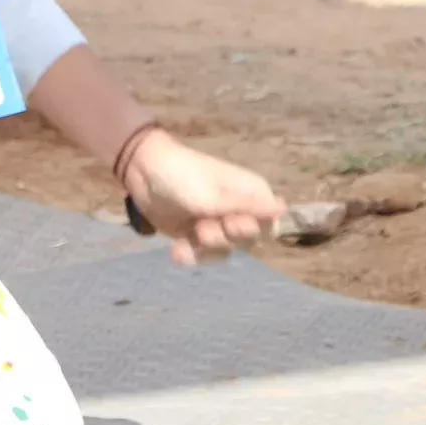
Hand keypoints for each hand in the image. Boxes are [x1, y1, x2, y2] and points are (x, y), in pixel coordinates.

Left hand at [125, 132, 282, 266]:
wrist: (141, 171)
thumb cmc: (182, 175)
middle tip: (203, 228)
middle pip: (246, 242)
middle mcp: (236, 209)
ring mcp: (215, 222)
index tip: (233, 224)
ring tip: (189, 236)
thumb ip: (248, 208)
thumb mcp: (214, 195)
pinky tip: (176, 251)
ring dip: (205, 249)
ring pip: (223, 251)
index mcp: (249, 194)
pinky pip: (201, 254)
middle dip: (223, 239)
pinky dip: (189, 254)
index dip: (252, 231)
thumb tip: (284, 207)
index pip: (269, 225)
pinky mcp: (194, 233)